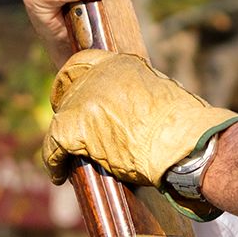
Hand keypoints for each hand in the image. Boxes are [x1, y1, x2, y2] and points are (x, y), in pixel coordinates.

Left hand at [44, 49, 237, 187]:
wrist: (184, 143)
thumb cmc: (183, 126)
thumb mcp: (159, 93)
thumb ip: (136, 92)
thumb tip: (129, 109)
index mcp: (120, 63)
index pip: (84, 62)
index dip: (74, 79)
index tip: (71, 92)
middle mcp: (99, 76)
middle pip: (68, 89)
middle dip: (67, 108)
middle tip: (70, 128)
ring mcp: (85, 100)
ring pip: (60, 118)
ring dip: (61, 137)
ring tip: (64, 156)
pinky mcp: (76, 127)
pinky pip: (53, 146)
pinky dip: (54, 162)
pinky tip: (59, 174)